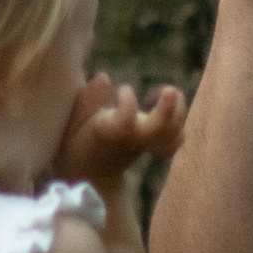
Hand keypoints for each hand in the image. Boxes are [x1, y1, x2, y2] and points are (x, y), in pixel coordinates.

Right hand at [56, 74, 187, 195]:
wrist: (92, 175)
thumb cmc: (79, 141)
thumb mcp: (73, 121)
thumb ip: (87, 100)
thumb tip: (104, 77)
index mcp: (109, 133)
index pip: (125, 121)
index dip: (128, 103)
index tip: (123, 89)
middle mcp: (131, 140)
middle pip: (157, 130)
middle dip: (167, 111)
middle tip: (169, 89)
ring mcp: (145, 144)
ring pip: (171, 135)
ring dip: (178, 113)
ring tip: (174, 93)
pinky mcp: (154, 146)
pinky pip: (174, 140)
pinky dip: (179, 125)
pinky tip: (175, 107)